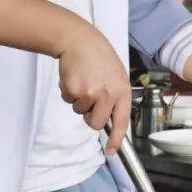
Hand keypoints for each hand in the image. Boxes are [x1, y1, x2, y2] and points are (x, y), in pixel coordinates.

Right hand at [57, 26, 132, 154]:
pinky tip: (75, 77)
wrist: (80, 40)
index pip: (121, 121)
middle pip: (95, 123)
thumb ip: (116, 98)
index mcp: (122, 91)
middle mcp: (108, 94)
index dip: (116, 139)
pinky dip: (69, 92)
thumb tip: (111, 120)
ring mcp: (90, 93)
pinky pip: (69, 101)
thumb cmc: (100, 58)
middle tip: (90, 98)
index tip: (113, 151)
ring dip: (79, 100)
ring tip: (84, 80)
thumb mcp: (117, 76)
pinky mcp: (73, 90)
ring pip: (80, 112)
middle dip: (90, 116)